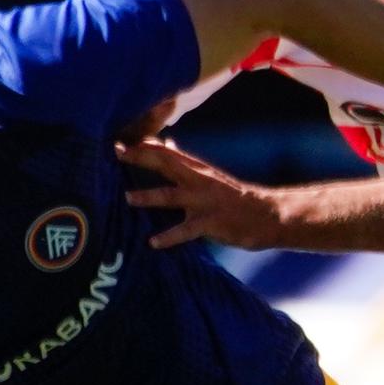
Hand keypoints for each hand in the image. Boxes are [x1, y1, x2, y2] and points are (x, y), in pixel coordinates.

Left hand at [116, 137, 290, 249]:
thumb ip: (183, 161)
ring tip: (127, 198)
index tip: (118, 142)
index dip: (142, 145)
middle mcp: (198, 181)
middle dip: (140, 158)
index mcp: (196, 169)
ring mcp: (204, 202)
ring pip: (171, 196)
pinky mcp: (210, 222)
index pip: (165, 151)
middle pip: (165, 164)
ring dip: (148, 196)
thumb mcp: (208, 175)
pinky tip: (152, 242)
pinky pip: (185, 230)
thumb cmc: (233, 197)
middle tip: (117, 153)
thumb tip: (164, 143)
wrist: (266, 215)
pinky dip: (168, 236)